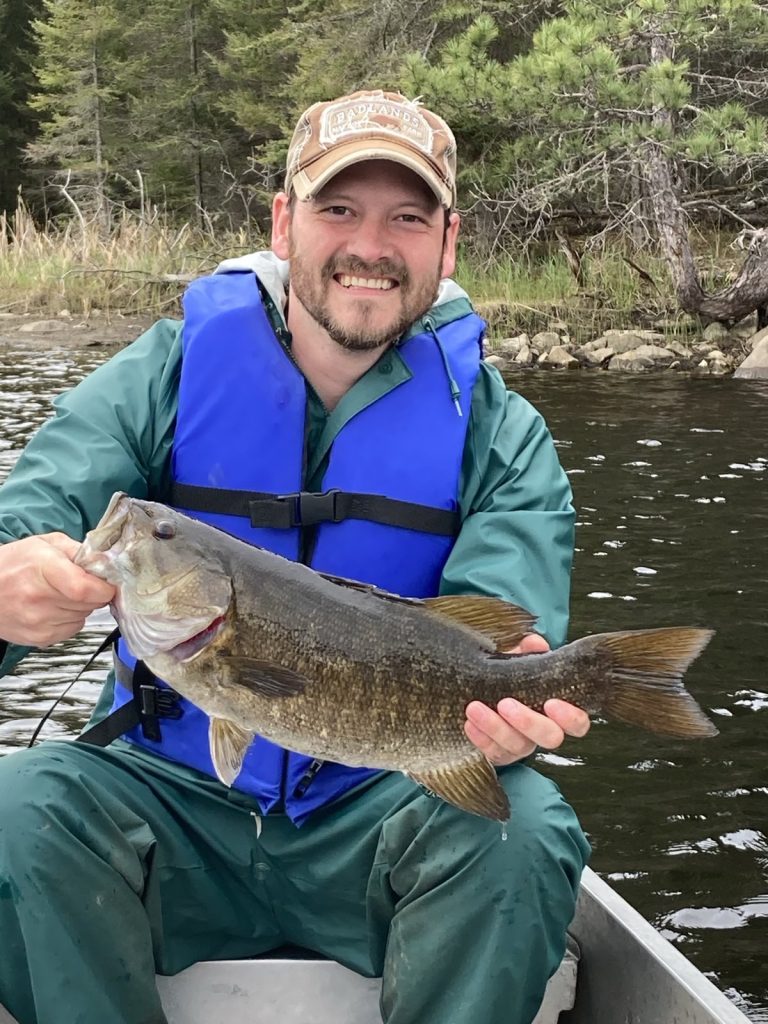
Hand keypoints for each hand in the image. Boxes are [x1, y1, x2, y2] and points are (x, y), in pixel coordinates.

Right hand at [0, 533, 115, 646]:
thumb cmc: (12, 564)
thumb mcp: (45, 544)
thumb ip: (78, 550)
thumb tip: (105, 561)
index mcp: (42, 569)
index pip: (84, 589)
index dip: (103, 587)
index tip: (106, 581)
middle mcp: (39, 599)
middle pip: (90, 604)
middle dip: (94, 593)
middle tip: (79, 582)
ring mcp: (38, 622)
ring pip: (84, 616)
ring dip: (81, 606)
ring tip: (60, 594)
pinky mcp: (40, 638)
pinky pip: (73, 629)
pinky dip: (71, 618)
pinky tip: (53, 607)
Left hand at [464, 633, 590, 765]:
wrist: (482, 695)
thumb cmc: (510, 679)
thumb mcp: (518, 662)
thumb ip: (527, 652)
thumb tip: (533, 643)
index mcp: (557, 712)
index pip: (578, 722)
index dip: (570, 718)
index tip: (551, 703)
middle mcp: (544, 732)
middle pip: (550, 738)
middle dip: (529, 722)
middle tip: (506, 704)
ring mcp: (522, 746)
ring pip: (517, 745)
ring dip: (495, 727)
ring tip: (474, 707)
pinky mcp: (500, 755)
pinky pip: (492, 753)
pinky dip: (481, 738)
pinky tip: (469, 724)